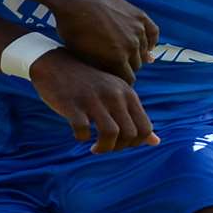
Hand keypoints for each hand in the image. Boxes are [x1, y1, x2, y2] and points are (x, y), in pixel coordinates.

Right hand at [29, 51, 159, 153]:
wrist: (56, 64)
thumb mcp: (116, 95)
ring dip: (104, 148)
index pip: (145, 129)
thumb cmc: (89, 84)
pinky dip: (82, 138)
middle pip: (130, 135)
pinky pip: (83, 131)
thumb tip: (156, 142)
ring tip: (95, 148)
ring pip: (111, 134)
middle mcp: (114, 95)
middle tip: (105, 146)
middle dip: (118, 148)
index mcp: (128, 93)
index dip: (134, 143)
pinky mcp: (73, 104)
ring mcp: (94, 99)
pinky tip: (79, 134)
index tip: (119, 143)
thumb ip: (135, 117)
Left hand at [48, 0, 158, 82]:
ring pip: (144, 51)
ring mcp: (137, 30)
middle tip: (114, 61)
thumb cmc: (74, 31)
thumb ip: (105, 68)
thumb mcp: (85, 56)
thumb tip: (120, 76)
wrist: (75, 1)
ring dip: (136, 52)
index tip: (113, 76)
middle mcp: (131, 46)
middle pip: (136, 66)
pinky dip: (150, 40)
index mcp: (117, 60)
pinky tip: (142, 43)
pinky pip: (153, 33)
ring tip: (122, 49)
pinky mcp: (140, 16)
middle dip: (126, 66)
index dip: (119, 79)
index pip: (128, 80)